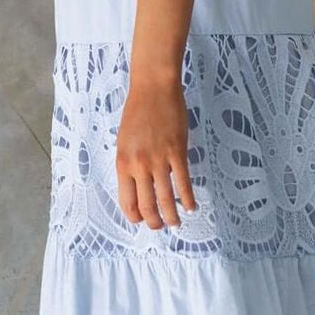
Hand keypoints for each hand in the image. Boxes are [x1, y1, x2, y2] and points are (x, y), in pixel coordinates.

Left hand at [116, 79, 198, 228]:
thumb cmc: (137, 111)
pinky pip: (184, 182)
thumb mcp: (124, 141)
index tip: (142, 220)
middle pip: (146, 205)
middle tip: (161, 227)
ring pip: (166, 198)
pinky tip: (191, 207)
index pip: (127, 200)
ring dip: (172, 216)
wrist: (153, 88)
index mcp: (122, 163)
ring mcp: (158, 160)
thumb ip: (130, 164)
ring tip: (177, 223)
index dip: (135, 216)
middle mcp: (138, 165)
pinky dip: (188, 199)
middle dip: (154, 222)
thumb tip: (138, 186)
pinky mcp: (177, 152)